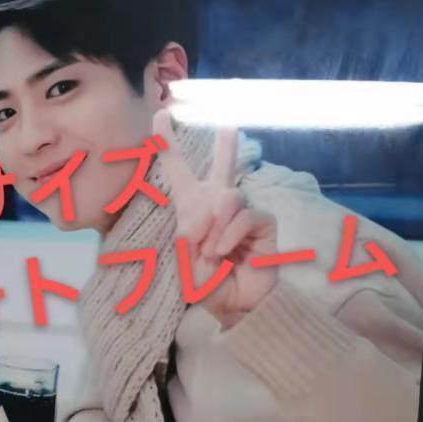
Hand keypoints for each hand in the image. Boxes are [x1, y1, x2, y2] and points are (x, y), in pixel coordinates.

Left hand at [154, 110, 277, 328]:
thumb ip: (192, 232)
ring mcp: (242, 213)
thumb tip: (213, 211)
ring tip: (210, 251)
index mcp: (192, 207)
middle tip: (228, 122)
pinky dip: (230, 234)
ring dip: (215, 226)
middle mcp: (219, 205)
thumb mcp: (185, 260)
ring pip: (228, 197)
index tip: (160, 114)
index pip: (178, 170)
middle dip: (226, 143)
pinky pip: (246, 217)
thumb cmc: (207, 283)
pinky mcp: (263, 225)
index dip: (167, 143)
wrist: (232, 307)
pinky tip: (223, 251)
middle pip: (224, 165)